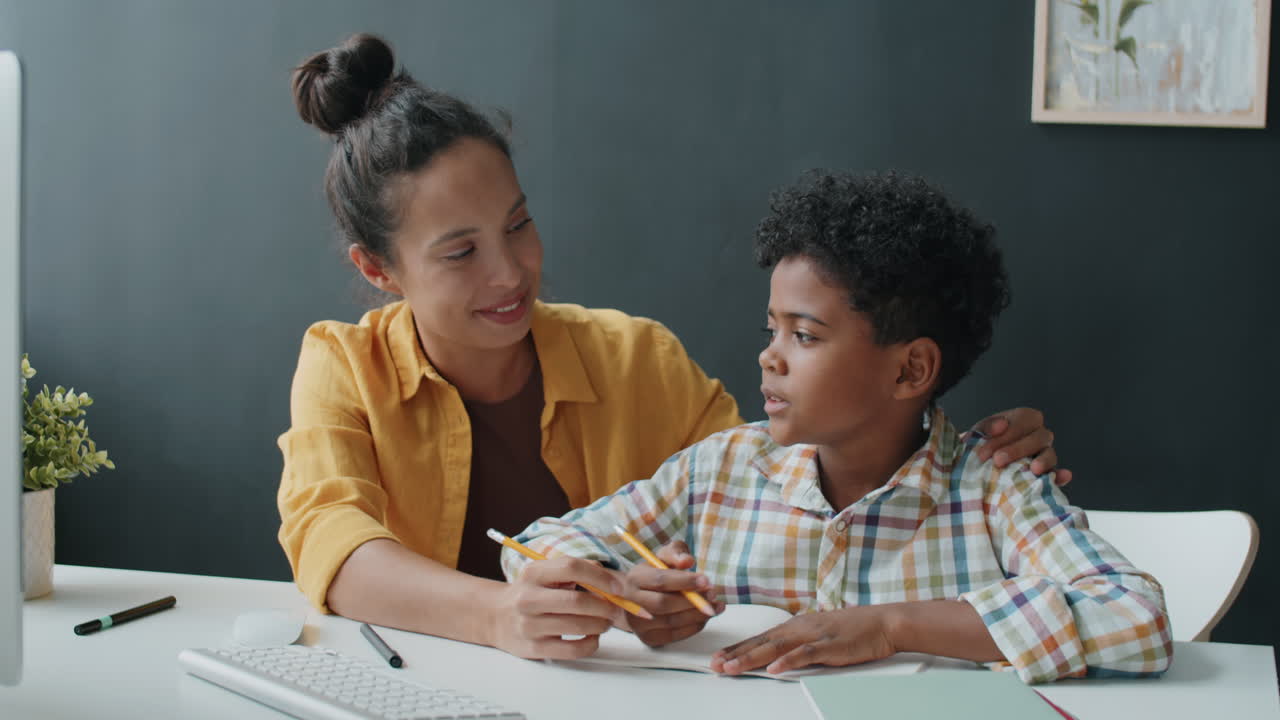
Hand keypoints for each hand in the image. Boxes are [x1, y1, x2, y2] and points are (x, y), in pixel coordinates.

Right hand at [490, 556, 624, 659]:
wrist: (496, 617)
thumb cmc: (532, 593)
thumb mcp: (545, 574)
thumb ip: (575, 571)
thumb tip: (610, 581)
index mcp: (533, 573)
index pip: (571, 568)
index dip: (600, 577)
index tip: (617, 587)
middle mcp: (528, 598)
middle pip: (577, 601)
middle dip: (605, 606)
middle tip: (616, 609)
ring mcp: (529, 625)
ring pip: (577, 626)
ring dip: (601, 625)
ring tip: (606, 622)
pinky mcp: (533, 648)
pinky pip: (572, 650)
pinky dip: (590, 644)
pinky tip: (592, 637)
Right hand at [620, 540, 722, 646]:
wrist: (644, 595)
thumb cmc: (658, 573)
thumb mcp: (666, 556)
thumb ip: (677, 553)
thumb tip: (687, 561)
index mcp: (634, 578)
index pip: (660, 580)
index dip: (684, 581)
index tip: (706, 581)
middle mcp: (632, 602)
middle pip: (663, 604)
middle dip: (692, 600)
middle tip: (713, 594)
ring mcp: (638, 623)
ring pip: (671, 621)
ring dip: (697, 614)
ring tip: (715, 606)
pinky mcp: (648, 638)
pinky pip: (674, 635)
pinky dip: (694, 627)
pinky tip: (705, 617)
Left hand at [709, 606, 895, 675]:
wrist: (883, 622)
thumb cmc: (854, 630)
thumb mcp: (819, 635)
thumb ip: (799, 644)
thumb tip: (779, 655)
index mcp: (796, 626)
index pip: (761, 639)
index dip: (738, 648)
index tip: (719, 657)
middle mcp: (799, 628)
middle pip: (761, 643)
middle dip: (736, 654)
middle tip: (714, 664)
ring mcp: (813, 635)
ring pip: (775, 648)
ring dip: (751, 658)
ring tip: (731, 667)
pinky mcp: (829, 645)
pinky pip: (804, 654)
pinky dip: (787, 661)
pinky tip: (773, 668)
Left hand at [971, 407, 1072, 485]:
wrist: (979, 468)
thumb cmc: (981, 446)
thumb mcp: (979, 433)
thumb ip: (987, 427)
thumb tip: (1002, 425)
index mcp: (1023, 419)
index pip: (1024, 419)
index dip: (1006, 434)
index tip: (984, 452)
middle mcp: (1039, 434)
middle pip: (1038, 437)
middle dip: (1017, 449)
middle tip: (998, 461)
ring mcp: (1045, 454)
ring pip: (1050, 454)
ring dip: (1043, 461)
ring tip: (1034, 469)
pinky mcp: (1048, 474)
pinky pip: (1057, 475)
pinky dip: (1060, 476)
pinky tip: (1062, 477)